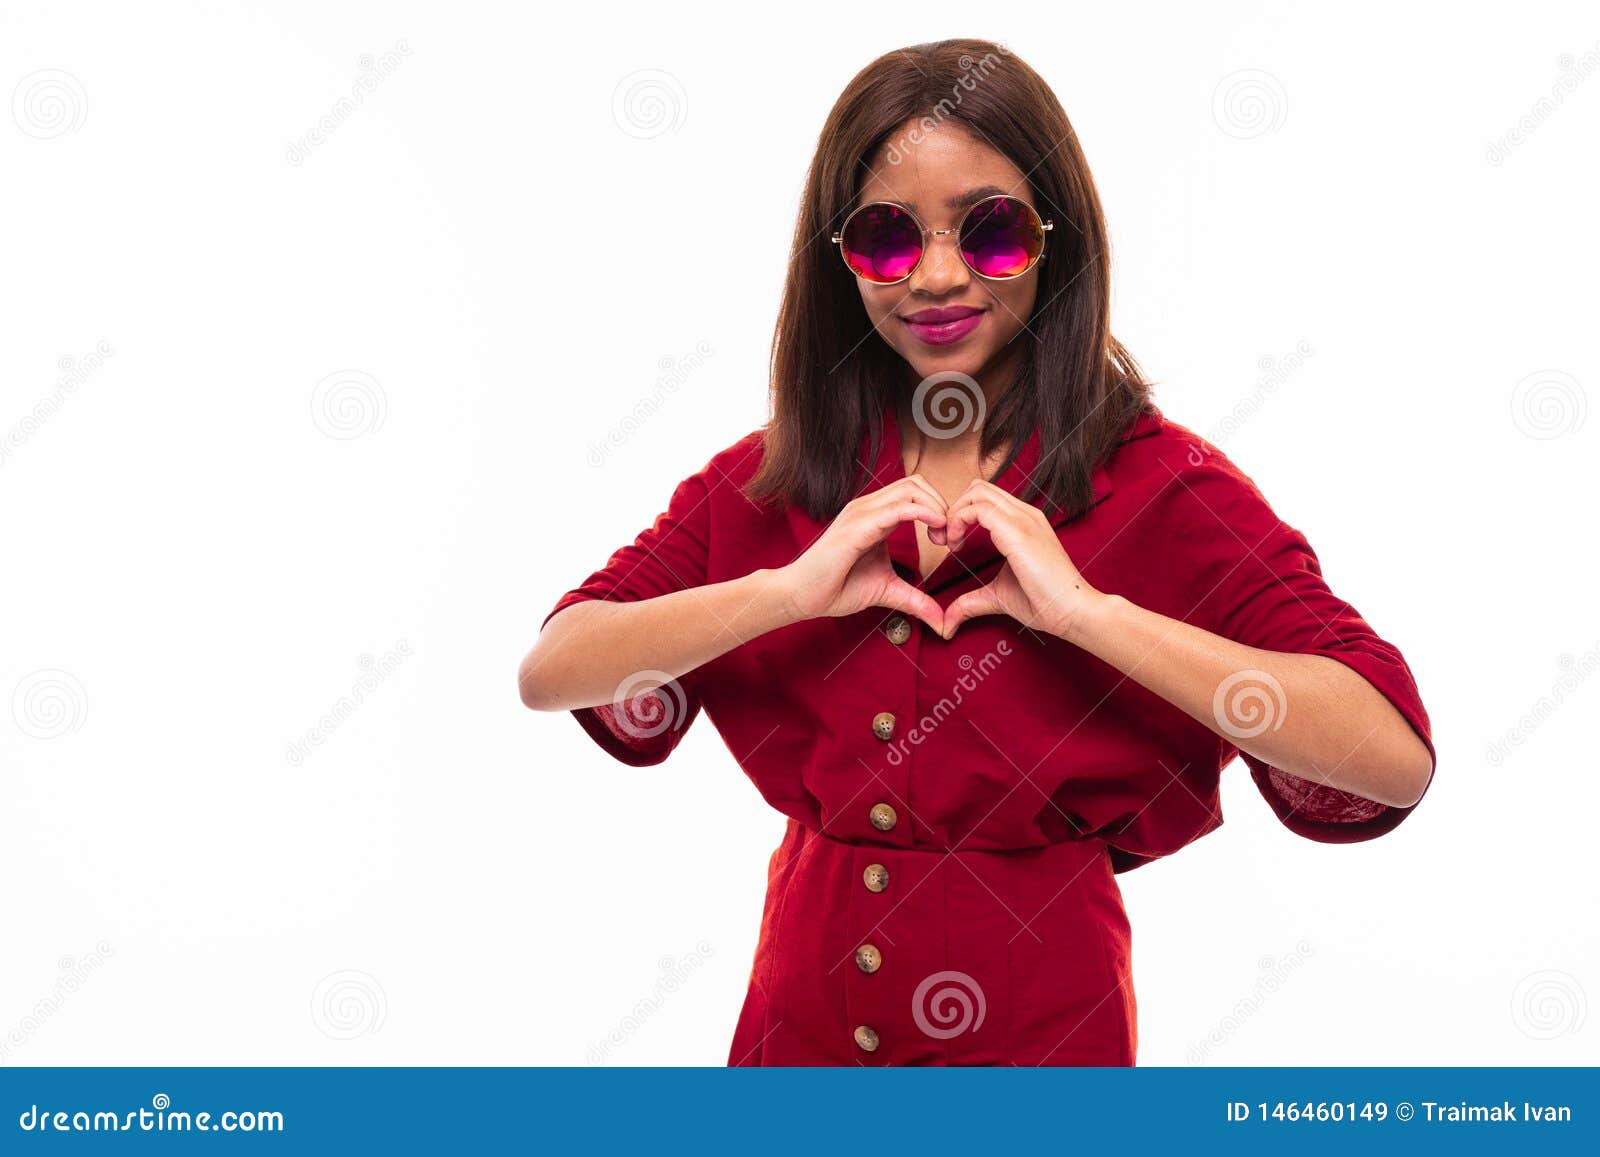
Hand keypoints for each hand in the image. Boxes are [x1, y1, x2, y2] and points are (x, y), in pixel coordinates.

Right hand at [775, 475, 946, 633]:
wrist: (801, 596)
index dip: (938, 509)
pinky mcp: (858, 526)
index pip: (915, 493)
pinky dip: (923, 512)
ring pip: (910, 488)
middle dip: (942, 503)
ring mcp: (862, 513)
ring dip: (936, 507)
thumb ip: (916, 600)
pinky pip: (898, 508)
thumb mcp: (888, 591)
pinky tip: (935, 528)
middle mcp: (869, 508)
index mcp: (876, 516)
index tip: (947, 540)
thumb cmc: (835, 588)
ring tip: (942, 536)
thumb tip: (941, 621)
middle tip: (948, 537)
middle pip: (917, 483)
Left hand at [934, 479, 1104, 640]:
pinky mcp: (1017, 530)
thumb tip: (947, 624)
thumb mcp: (997, 596)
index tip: (951, 543)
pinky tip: (956, 546)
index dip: (961, 514)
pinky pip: (978, 508)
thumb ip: (970, 603)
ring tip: (950, 543)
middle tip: (944, 541)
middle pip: (978, 488)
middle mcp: (1024, 513)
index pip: (985, 498)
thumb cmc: (1044, 602)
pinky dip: (957, 521)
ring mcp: (1022, 518)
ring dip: (953, 514)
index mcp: (1023, 522)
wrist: (1073, 610)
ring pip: (976, 492)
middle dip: (953, 509)